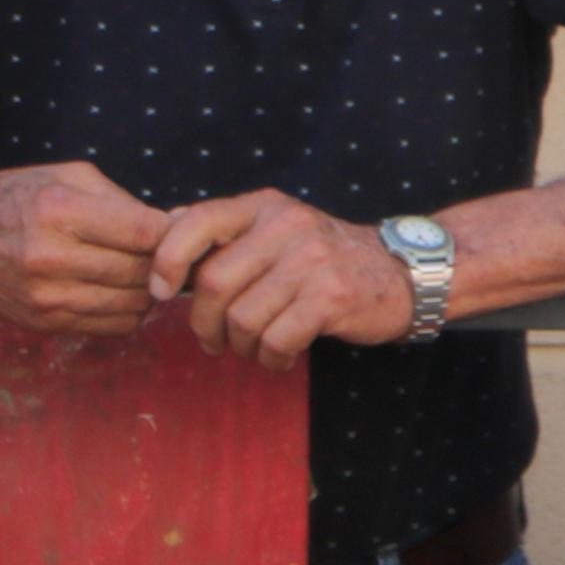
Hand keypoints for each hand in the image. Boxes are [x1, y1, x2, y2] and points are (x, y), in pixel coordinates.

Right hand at [0, 162, 171, 335]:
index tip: (180, 229)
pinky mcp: (44, 323)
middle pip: (144, 271)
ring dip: (150, 289)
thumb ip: (124, 201)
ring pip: (135, 304)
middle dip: (166, 261)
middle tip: (170, 251)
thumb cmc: (14, 198)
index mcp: (58, 212)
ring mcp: (45, 297)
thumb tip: (179, 224)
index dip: (174, 232)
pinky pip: (114, 326)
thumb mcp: (67, 178)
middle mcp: (50, 258)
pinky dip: (130, 310)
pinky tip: (119, 288)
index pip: (145, 232)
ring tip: (143, 269)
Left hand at [147, 191, 415, 368]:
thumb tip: (162, 227)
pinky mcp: (331, 296)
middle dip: (204, 323)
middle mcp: (287, 226)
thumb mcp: (279, 229)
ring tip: (254, 349)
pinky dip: (270, 357)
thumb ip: (227, 229)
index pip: (196, 221)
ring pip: (243, 318)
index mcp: (266, 207)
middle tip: (214, 340)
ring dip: (240, 346)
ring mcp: (312, 260)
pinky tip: (281, 355)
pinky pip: (276, 339)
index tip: (160, 289)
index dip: (167, 259)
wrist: (404, 274)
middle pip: (213, 282)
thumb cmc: (327, 260)